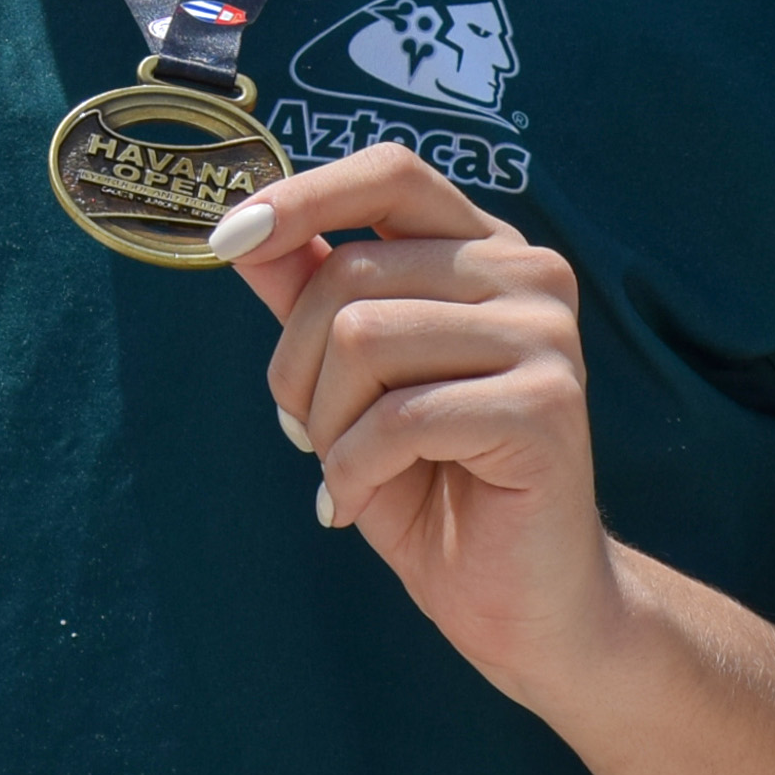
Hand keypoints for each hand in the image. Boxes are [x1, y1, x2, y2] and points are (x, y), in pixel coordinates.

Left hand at [221, 142, 616, 697]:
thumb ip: (310, 295)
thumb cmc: (431, 483)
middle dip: (297, 366)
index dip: (301, 196)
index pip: (390, 171)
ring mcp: (546, 337)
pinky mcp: (546, 406)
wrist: (521, 603)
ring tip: (347, 470)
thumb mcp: (349, 381)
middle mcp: (528, 274)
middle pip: (351, 273)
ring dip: (327, 425)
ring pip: (365, 338)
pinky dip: (354, 470)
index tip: (227, 238)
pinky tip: (361, 501)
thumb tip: (245, 230)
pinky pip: (399, 416)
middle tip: (309, 434)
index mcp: (484, 249)